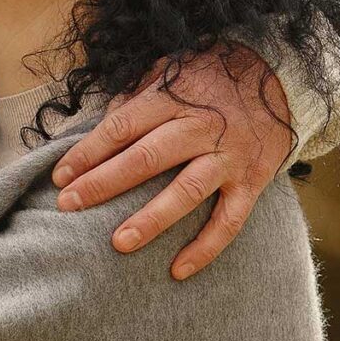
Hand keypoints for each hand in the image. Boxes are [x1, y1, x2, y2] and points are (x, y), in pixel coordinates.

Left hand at [49, 44, 294, 280]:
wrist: (280, 77)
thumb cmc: (211, 76)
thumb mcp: (170, 70)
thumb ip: (136, 96)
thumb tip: (102, 122)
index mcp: (173, 98)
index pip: (121, 127)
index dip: (88, 152)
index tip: (59, 176)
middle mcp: (200, 128)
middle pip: (146, 159)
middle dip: (103, 184)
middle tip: (68, 206)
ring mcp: (228, 157)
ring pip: (186, 192)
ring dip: (151, 219)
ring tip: (118, 243)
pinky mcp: (253, 181)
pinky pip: (230, 220)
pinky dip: (206, 247)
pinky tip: (178, 270)